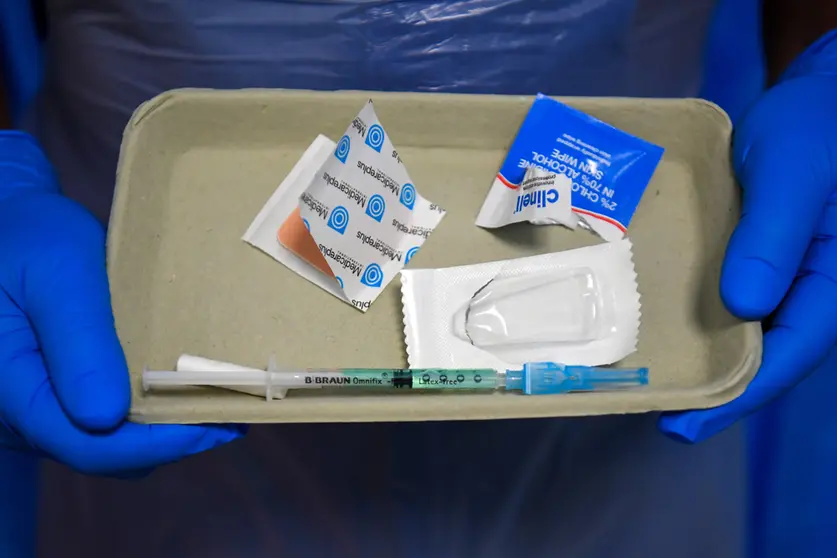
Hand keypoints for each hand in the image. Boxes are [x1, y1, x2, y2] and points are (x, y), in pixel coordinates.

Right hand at [0, 132, 242, 474]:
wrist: (8, 226)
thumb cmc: (27, 240)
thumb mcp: (58, 278)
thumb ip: (78, 345)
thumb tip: (106, 417)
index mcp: (15, 391)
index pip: (92, 448)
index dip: (160, 445)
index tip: (218, 423)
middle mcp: (22, 413)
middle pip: (104, 453)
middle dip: (171, 439)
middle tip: (231, 410)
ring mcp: (39, 406)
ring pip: (107, 442)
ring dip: (162, 428)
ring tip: (215, 398)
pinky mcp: (54, 393)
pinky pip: (102, 419)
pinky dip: (146, 410)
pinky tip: (182, 385)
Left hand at [659, 31, 836, 441]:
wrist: (817, 94)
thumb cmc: (814, 127)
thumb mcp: (794, 174)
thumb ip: (775, 236)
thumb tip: (743, 305)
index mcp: (833, 280)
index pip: (790, 352)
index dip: (741, 393)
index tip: (687, 424)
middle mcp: (810, 288)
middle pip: (768, 354)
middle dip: (719, 391)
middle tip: (661, 416)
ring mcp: (787, 275)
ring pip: (751, 332)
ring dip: (710, 360)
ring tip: (659, 383)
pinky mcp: (760, 257)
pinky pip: (735, 300)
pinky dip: (706, 320)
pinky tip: (670, 329)